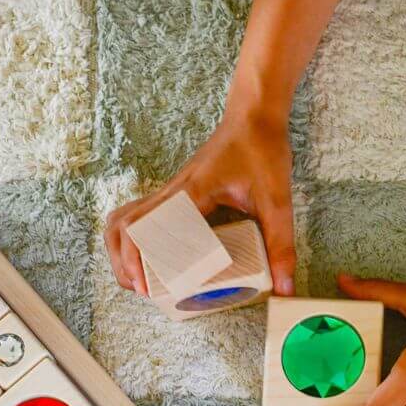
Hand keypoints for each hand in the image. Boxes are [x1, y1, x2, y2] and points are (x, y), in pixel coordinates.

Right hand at [104, 112, 296, 295]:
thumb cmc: (261, 149)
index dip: (136, 260)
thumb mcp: (276, 200)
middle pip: (121, 227)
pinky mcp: (173, 194)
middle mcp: (171, 192)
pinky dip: (131, 238)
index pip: (143, 227)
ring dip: (121, 250)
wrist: (254, 116)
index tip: (147, 288)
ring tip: (137, 278)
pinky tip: (147, 257)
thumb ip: (280, 245)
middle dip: (123, 263)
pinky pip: (136, 215)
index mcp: (189, 194)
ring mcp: (168, 192)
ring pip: (122, 220)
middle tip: (141, 289)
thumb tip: (284, 288)